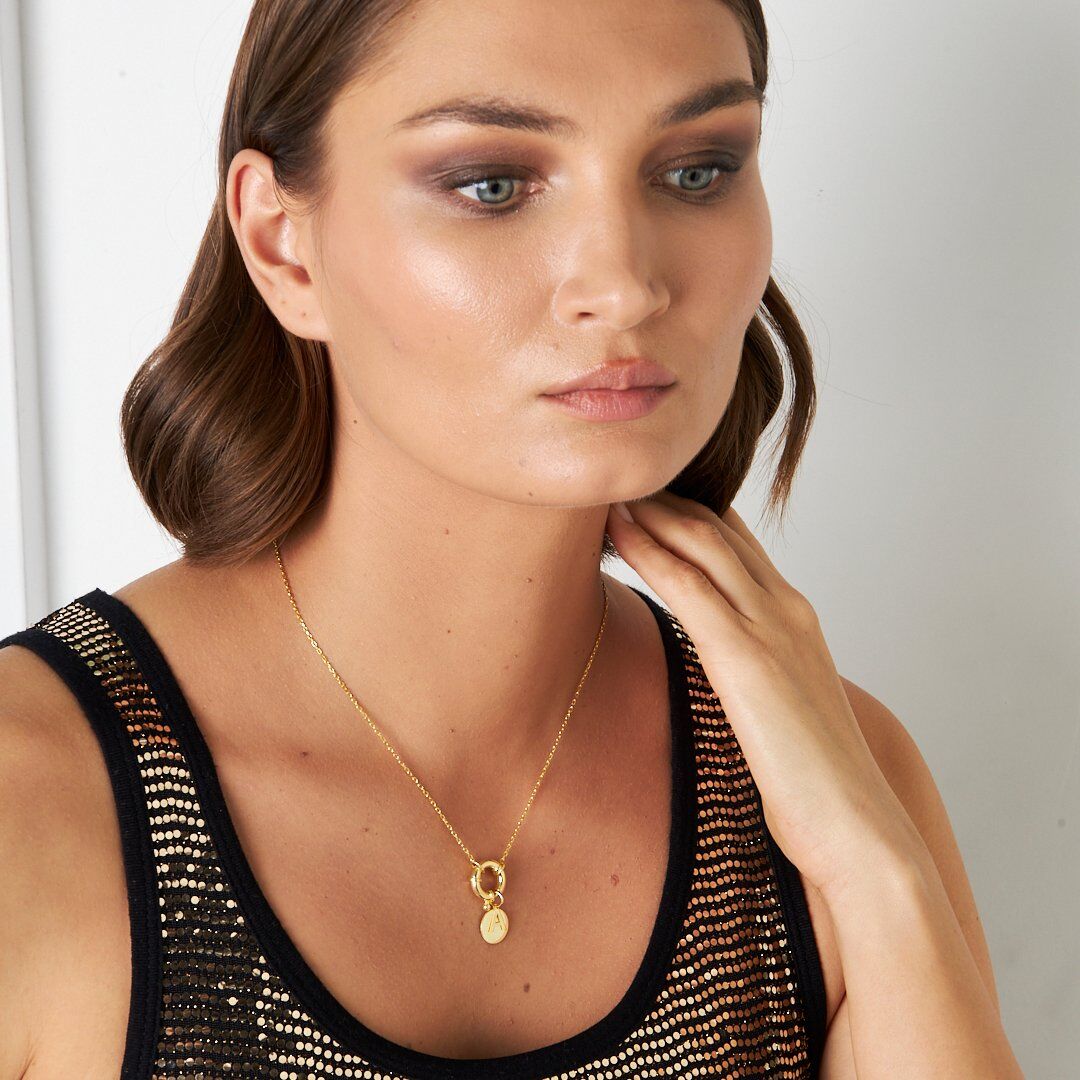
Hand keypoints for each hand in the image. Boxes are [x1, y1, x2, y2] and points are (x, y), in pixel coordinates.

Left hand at [605, 490, 920, 896]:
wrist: (855, 824)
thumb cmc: (816, 777)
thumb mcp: (784, 704)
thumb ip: (757, 670)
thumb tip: (721, 667)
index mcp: (795, 618)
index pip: (738, 542)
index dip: (692, 511)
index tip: (649, 497)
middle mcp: (786, 608)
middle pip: (718, 527)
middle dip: (666, 498)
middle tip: (619, 480)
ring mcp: (769, 626)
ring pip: (702, 541)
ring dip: (651, 510)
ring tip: (610, 491)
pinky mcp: (745, 656)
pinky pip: (687, 584)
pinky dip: (648, 549)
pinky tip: (616, 532)